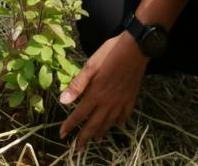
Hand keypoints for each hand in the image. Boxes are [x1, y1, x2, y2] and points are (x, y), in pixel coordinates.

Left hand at [59, 32, 146, 146]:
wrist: (135, 48)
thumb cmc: (110, 53)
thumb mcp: (91, 65)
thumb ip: (78, 84)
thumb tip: (63, 101)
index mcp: (95, 94)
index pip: (80, 114)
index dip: (70, 125)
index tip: (62, 134)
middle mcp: (107, 102)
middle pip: (94, 124)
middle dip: (84, 137)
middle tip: (78, 149)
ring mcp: (120, 102)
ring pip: (109, 122)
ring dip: (101, 132)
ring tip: (96, 140)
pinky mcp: (131, 98)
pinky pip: (124, 115)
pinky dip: (120, 122)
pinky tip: (118, 124)